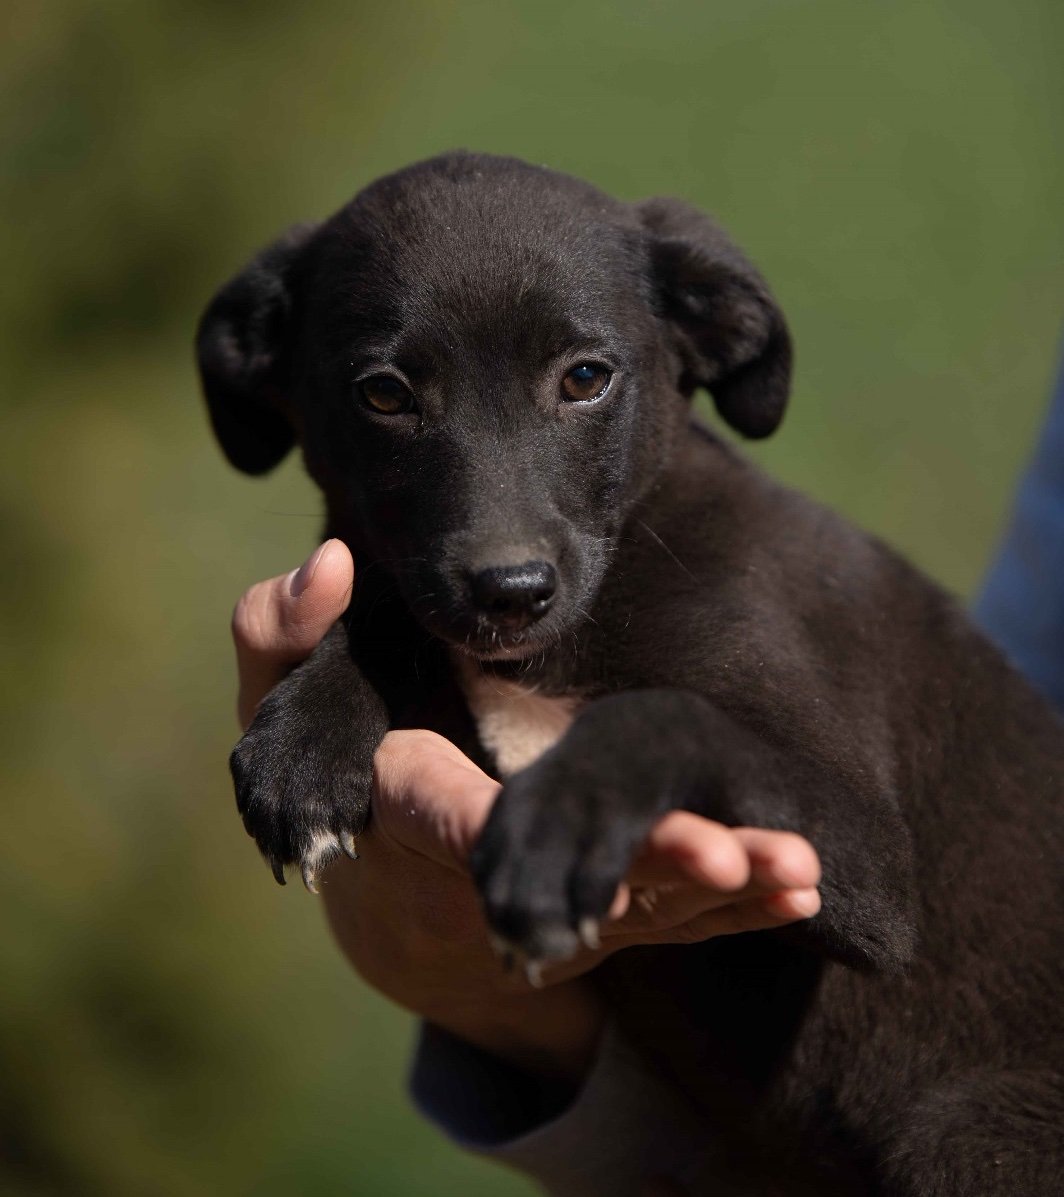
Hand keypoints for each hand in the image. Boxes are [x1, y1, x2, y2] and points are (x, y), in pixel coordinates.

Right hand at [232, 541, 821, 1082]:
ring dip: (720, 900)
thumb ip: (287, 637)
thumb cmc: (350, 755)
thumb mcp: (294, 697)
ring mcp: (556, 897)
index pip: (458, 827)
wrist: (397, 868)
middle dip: (652, 877)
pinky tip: (800, 888)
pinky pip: (674, 915)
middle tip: (730, 859)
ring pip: (644, 912)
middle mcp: (493, 874)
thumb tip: (324, 564)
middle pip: (575, 886)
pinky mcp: (605, 904)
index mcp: (415, 813)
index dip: (519, 838)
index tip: (598, 826)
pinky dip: (737, 908)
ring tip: (794, 872)